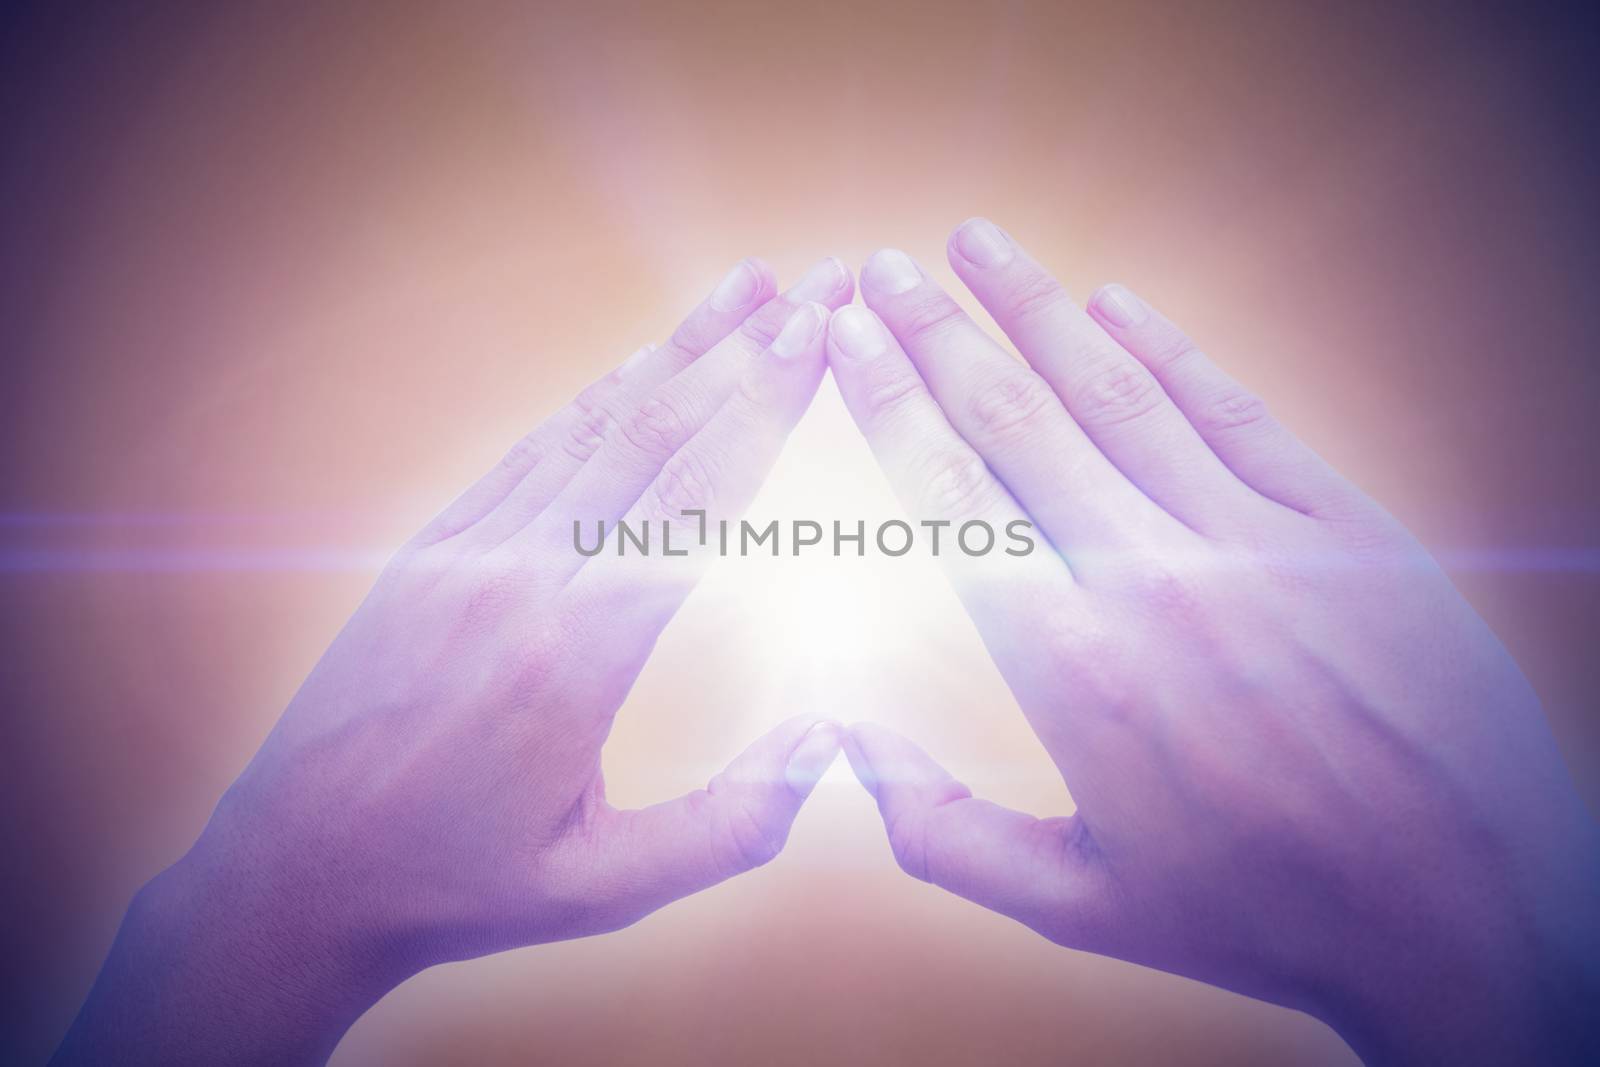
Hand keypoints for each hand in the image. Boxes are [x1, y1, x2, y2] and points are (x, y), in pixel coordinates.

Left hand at [53, 256, 854, 1064]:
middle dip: (746, 352)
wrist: (294, 870)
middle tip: (818, 282)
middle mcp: (519, 578)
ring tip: (746, 293)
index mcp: (573, 656)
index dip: (766, 407)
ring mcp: (467, 553)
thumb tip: (833, 742)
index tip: (822, 336)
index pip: (694, 499)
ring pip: (591, 427)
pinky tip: (645, 368)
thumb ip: (730, 824)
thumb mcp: (605, 888)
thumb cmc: (457, 885)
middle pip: (653, 435)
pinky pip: (532, 453)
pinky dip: (601, 401)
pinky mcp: (431, 550)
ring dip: (677, 353)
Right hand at [826, 221, 1599, 1064]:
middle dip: (937, 332)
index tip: (846, 334)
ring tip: (974, 244)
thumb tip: (842, 746)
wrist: (1464, 908)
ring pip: (1118, 395)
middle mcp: (1151, 581)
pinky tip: (1115, 304)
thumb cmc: (1259, 911)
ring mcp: (1256, 544)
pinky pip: (1234, 415)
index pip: (951, 496)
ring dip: (1037, 309)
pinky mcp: (1346, 530)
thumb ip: (938, 829)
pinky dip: (1168, 352)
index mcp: (1071, 668)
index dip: (888, 400)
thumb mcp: (1076, 901)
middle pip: (1017, 421)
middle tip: (882, 267)